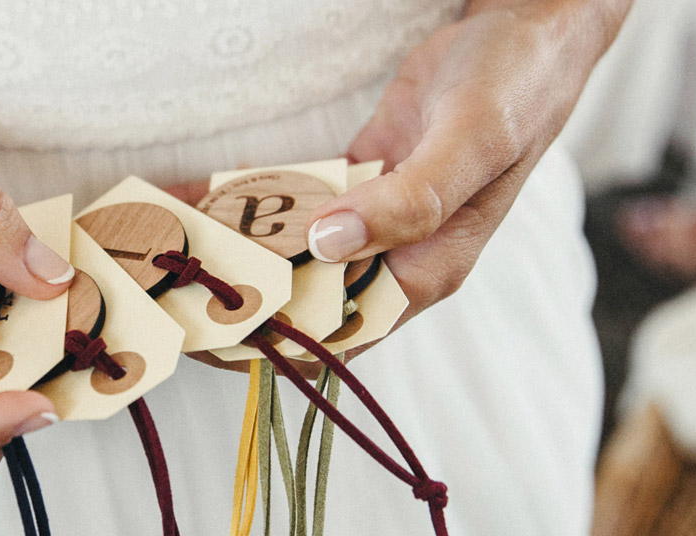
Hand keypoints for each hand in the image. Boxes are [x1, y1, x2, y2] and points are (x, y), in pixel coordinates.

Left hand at [169, 0, 626, 373]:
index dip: (277, 344)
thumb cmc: (513, 88)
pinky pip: (294, 201)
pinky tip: (200, 198)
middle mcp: (396, 253)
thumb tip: (331, 246)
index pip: (343, 333)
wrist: (527, 28)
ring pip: (292, 251)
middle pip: (306, 297)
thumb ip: (409, 201)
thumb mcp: (469, 143)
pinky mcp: (356, 179)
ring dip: (236, 251)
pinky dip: (251, 202)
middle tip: (169, 289)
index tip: (210, 340)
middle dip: (242, 297)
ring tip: (168, 246)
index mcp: (429, 268)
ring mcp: (373, 217)